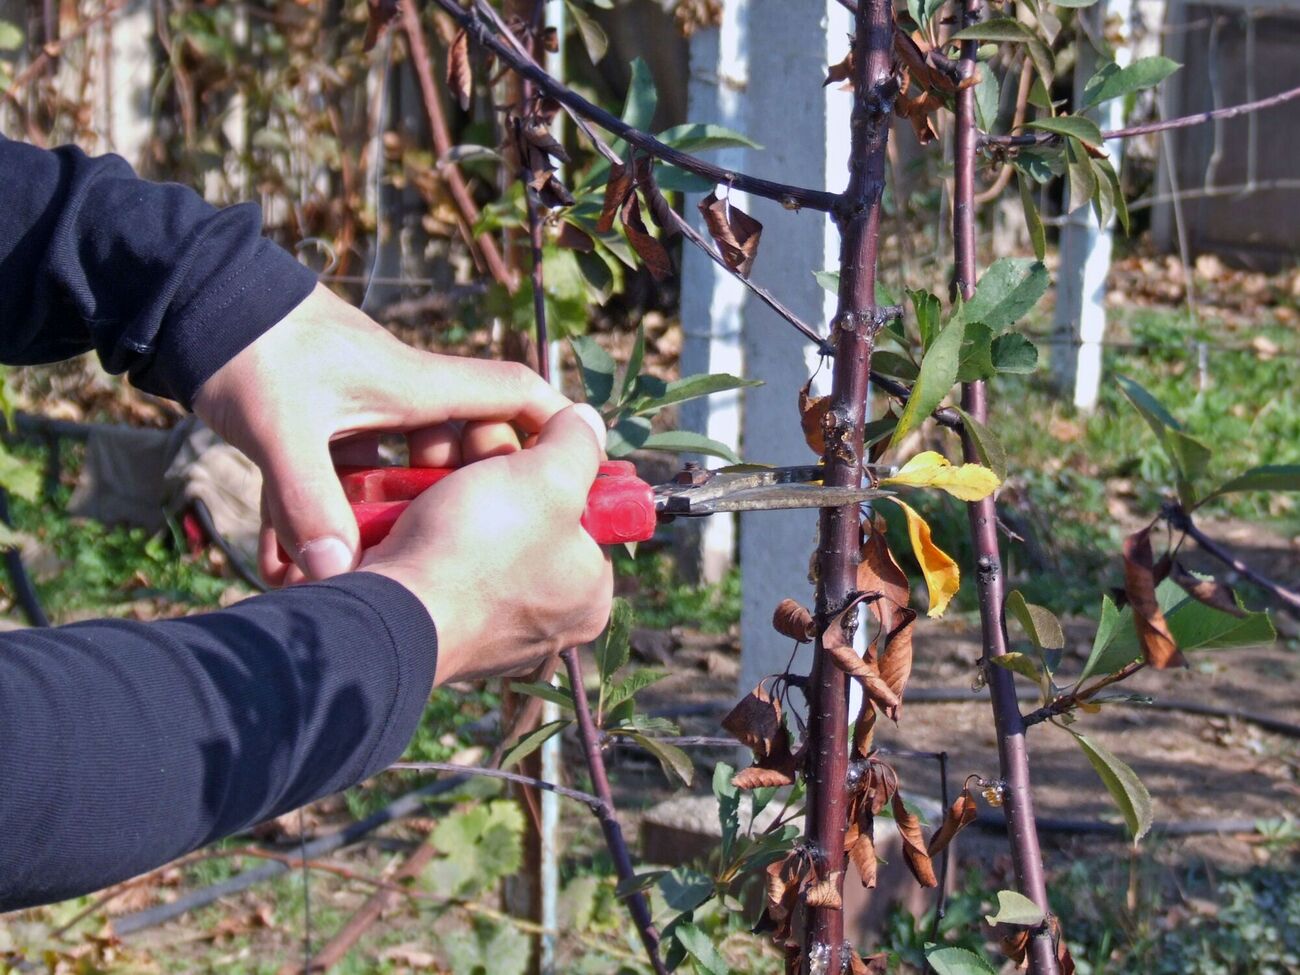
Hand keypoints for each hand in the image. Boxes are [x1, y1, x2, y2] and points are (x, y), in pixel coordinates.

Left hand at [192, 283, 570, 582]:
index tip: (576, 469)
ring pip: (394, 471)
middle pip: (457, 450)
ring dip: (380, 519)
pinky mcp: (320, 420)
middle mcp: (398, 396)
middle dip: (454, 502)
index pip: (510, 393)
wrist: (192, 299)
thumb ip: (308, 501)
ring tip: (361, 571)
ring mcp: (359, 408)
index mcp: (414, 385)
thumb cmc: (249, 345)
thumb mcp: (281, 427)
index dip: (551, 425)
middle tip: (447, 550)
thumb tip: (338, 575)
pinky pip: (336, 477)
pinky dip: (320, 516)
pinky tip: (288, 565)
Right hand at [360, 405, 614, 683]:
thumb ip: (578, 444)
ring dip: (453, 478)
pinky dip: (424, 512)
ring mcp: (484, 617)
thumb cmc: (481, 549)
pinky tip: (409, 485)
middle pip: (527, 510)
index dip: (555, 460)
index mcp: (586, 592)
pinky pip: (438, 547)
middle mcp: (544, 613)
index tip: (527, 430)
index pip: (584, 509)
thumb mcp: (550, 478)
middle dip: (497, 463)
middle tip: (472, 433)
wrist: (388, 610)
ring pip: (477, 522)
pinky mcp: (434, 610)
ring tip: (432, 451)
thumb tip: (587, 422)